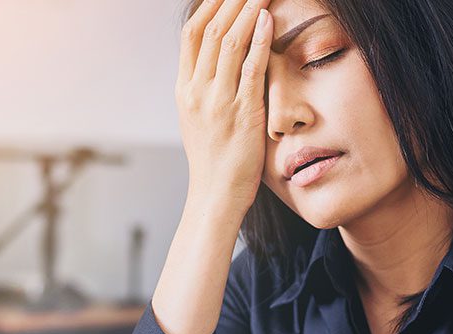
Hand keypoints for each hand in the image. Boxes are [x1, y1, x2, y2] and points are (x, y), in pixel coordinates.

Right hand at [176, 0, 272, 218]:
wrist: (215, 195)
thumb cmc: (213, 160)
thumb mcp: (199, 119)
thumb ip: (205, 89)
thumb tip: (218, 63)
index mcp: (185, 90)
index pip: (191, 35)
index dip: (209, 6)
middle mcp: (197, 91)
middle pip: (212, 30)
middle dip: (231, 0)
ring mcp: (218, 101)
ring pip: (230, 42)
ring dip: (248, 10)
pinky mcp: (242, 113)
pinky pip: (250, 68)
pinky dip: (260, 40)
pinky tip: (268, 19)